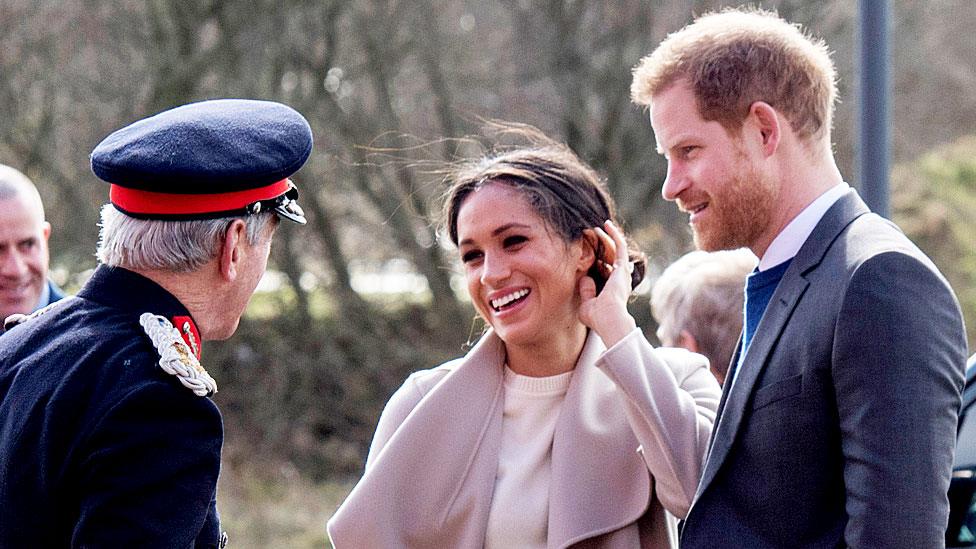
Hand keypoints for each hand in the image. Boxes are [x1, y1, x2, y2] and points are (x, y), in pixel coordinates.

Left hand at [579, 220, 636, 347]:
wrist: (609, 319)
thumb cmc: (598, 318)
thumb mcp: (587, 305)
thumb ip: (586, 292)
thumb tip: (584, 278)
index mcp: (613, 290)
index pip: (607, 272)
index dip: (599, 261)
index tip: (589, 253)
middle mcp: (620, 280)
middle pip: (613, 257)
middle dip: (604, 246)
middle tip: (594, 235)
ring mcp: (622, 273)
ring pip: (617, 249)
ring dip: (608, 238)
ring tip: (598, 227)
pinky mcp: (621, 267)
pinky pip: (619, 246)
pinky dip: (614, 235)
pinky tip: (606, 225)